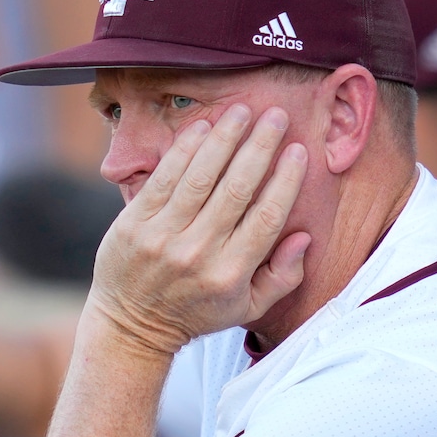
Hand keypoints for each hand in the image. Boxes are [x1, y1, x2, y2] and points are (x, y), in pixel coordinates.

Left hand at [89, 103, 309, 353]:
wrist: (132, 326)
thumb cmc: (198, 312)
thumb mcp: (249, 308)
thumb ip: (283, 276)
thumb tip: (304, 236)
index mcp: (230, 275)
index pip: (266, 218)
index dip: (285, 181)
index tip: (298, 151)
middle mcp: (197, 254)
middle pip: (236, 189)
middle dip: (259, 147)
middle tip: (275, 115)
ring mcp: (162, 237)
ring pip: (200, 177)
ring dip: (224, 138)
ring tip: (242, 110)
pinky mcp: (134, 224)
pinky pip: (164, 178)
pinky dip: (185, 150)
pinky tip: (203, 127)